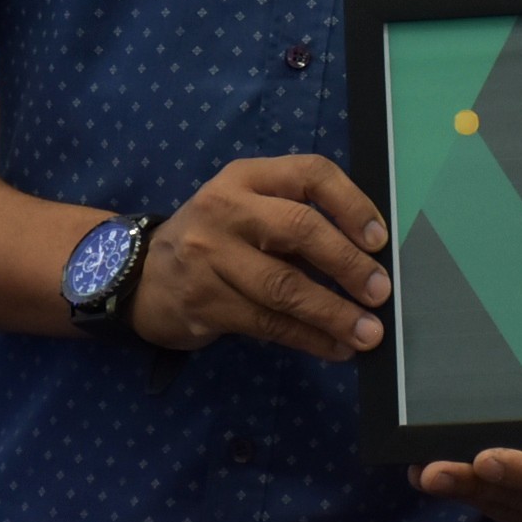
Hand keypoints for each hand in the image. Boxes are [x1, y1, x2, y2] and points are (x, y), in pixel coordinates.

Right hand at [126, 155, 389, 359]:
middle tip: (380, 291)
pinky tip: (336, 348)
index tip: (379, 239)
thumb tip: (370, 254)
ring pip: (284, 286)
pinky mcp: (203, 302)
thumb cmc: (217, 237)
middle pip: (299, 229)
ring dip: (333, 313)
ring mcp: (209, 256)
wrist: (141, 275)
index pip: (310, 173)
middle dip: (347, 263)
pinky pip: (267, 323)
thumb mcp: (248, 206)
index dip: (352, 203)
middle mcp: (226, 209)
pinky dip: (308, 338)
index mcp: (247, 176)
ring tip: (368, 333)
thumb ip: (296, 215)